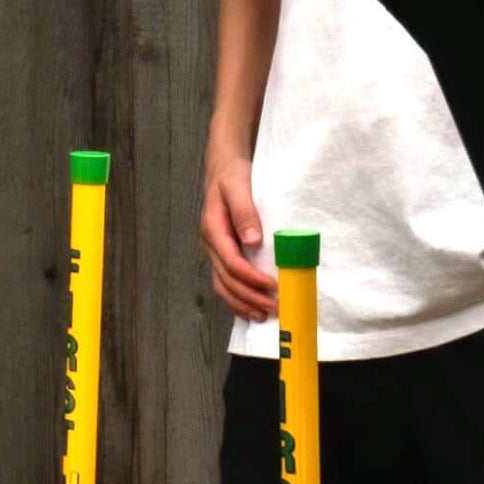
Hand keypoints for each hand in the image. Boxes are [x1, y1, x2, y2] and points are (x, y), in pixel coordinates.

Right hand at [198, 151, 274, 320]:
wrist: (224, 168)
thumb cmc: (233, 176)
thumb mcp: (238, 186)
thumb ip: (244, 211)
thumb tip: (253, 239)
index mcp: (213, 229)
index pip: (231, 262)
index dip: (251, 278)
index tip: (272, 286)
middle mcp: (210, 244)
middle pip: (226, 279)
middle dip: (249, 297)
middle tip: (273, 307)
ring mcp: (215, 251)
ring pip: (223, 285)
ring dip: (242, 303)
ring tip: (262, 315)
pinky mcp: (222, 254)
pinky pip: (225, 281)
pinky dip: (237, 298)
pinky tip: (251, 307)